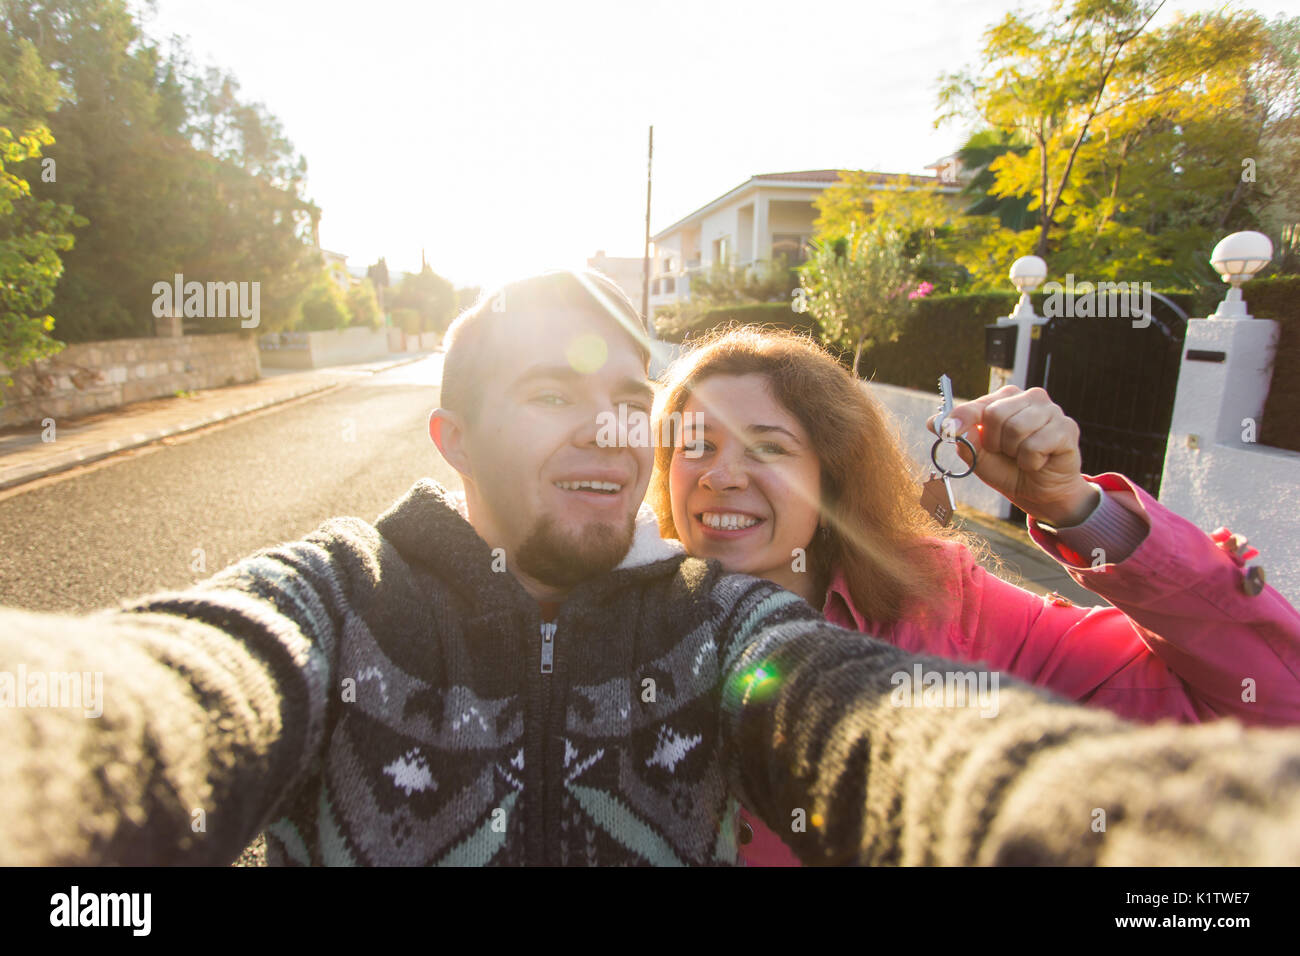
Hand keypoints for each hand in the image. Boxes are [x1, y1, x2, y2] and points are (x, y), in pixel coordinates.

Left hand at [926, 385, 1098, 526]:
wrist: (1040, 493)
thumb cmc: (1009, 470)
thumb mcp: (978, 457)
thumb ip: (962, 438)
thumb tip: (937, 422)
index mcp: (1004, 400)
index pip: (977, 404)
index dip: (961, 417)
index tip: (950, 428)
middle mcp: (1029, 398)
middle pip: (996, 413)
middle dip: (994, 442)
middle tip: (1006, 452)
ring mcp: (1051, 411)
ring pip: (1016, 428)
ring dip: (1014, 452)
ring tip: (1023, 456)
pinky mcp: (1066, 428)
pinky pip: (1036, 445)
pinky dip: (1032, 461)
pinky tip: (1039, 461)